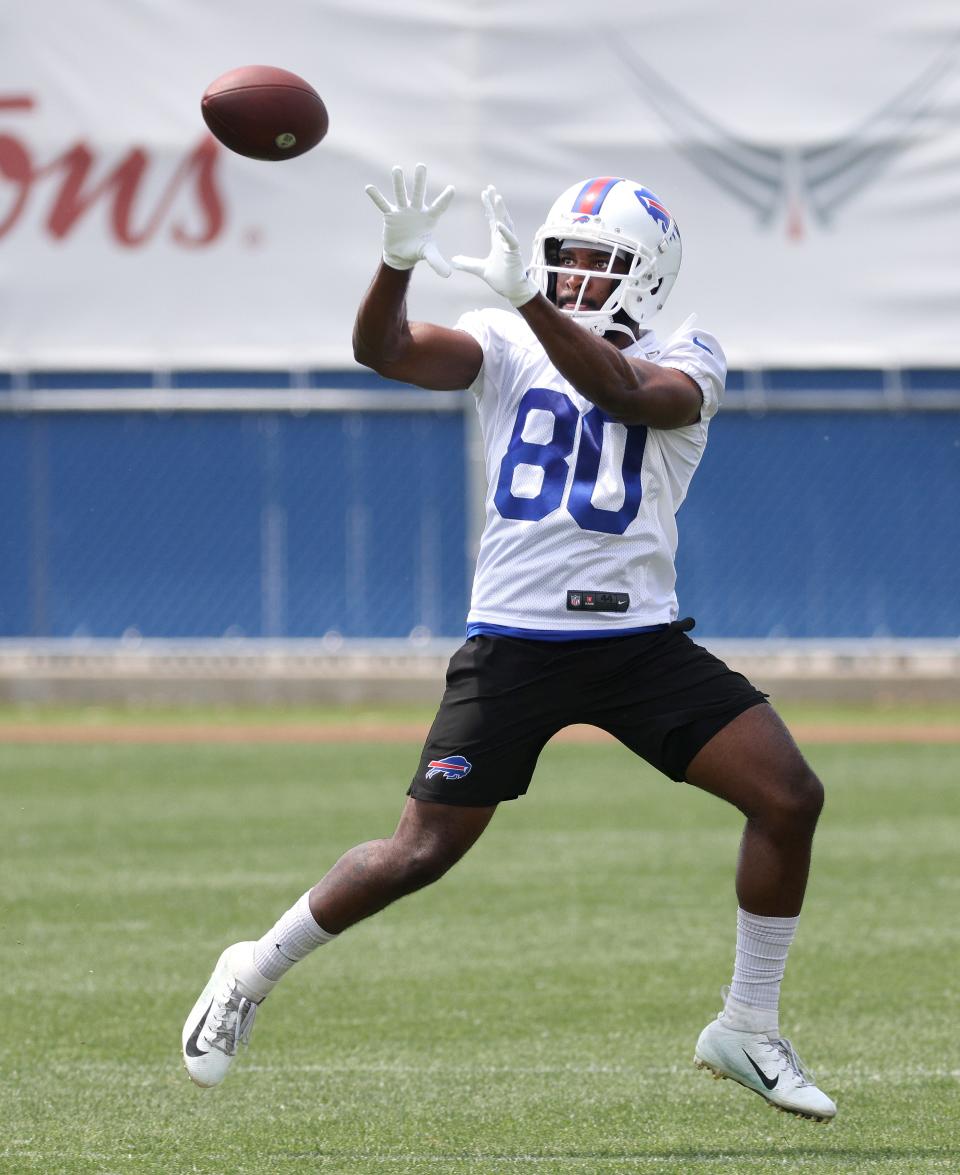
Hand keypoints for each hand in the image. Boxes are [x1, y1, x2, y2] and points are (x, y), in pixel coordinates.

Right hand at [364, 163, 454, 277]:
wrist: (401, 254)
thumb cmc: (417, 251)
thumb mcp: (428, 255)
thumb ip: (437, 262)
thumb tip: (448, 275)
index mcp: (429, 218)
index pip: (439, 207)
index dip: (445, 199)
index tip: (452, 188)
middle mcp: (416, 211)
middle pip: (418, 194)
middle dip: (420, 181)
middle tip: (421, 166)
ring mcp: (402, 211)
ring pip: (400, 194)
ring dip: (398, 183)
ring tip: (397, 169)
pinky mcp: (390, 216)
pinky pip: (382, 205)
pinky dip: (376, 197)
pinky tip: (369, 188)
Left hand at [452, 186, 538, 307]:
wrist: (513, 291)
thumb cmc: (502, 279)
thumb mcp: (480, 270)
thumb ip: (468, 264)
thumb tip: (454, 261)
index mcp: (498, 241)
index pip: (493, 220)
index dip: (489, 207)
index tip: (484, 194)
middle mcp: (505, 240)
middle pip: (500, 217)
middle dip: (495, 203)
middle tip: (490, 187)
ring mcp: (510, 245)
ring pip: (506, 224)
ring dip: (502, 211)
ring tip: (497, 198)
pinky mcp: (514, 253)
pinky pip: (510, 240)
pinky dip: (504, 232)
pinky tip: (499, 224)